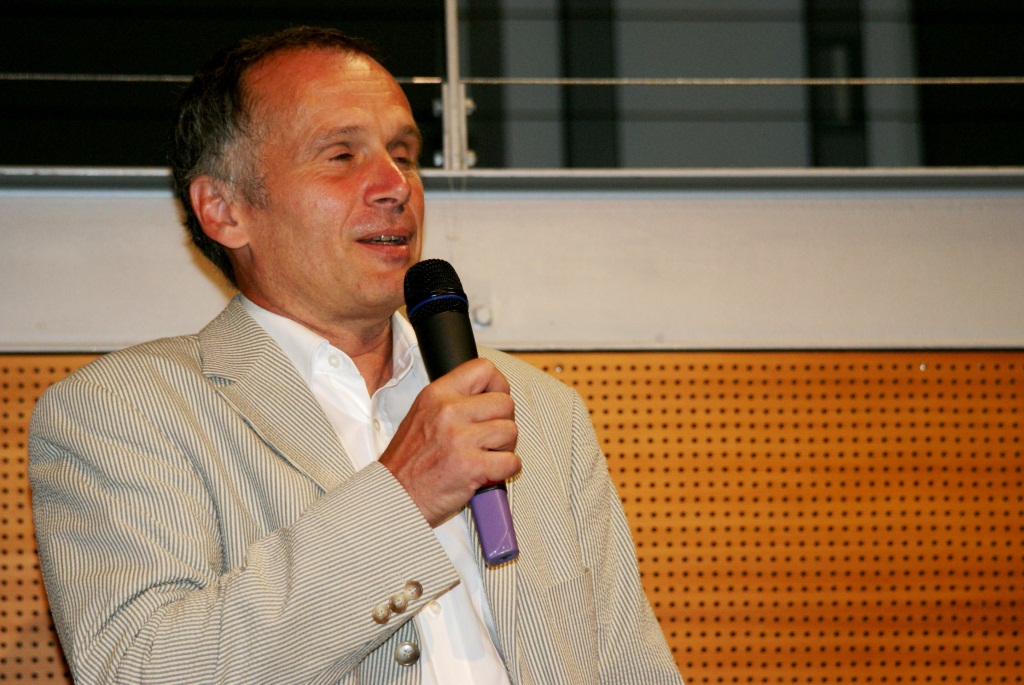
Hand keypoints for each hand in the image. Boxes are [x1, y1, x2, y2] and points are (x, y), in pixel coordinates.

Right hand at [379, 358, 520, 526]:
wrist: (394, 496)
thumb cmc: (408, 461)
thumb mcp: (422, 414)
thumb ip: (452, 401)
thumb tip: (489, 394)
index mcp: (436, 394)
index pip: (484, 369)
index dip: (498, 385)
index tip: (495, 401)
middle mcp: (448, 411)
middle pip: (505, 403)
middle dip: (503, 422)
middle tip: (488, 438)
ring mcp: (460, 438)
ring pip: (511, 431)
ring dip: (504, 447)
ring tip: (485, 455)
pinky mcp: (471, 466)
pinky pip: (511, 462)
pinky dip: (504, 470)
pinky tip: (487, 473)